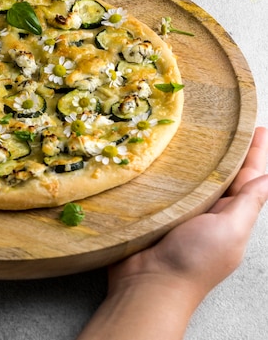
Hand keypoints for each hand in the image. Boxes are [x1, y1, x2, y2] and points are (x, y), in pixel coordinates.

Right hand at [77, 127, 267, 339]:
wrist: (148, 284)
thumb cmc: (193, 261)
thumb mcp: (230, 230)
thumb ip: (248, 203)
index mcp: (230, 215)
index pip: (249, 177)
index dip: (255, 153)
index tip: (257, 128)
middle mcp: (207, 211)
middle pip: (221, 173)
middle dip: (226, 148)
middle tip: (226, 122)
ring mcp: (179, 210)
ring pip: (191, 176)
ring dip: (193, 156)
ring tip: (193, 130)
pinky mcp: (153, 210)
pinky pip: (162, 185)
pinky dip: (165, 170)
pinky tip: (161, 155)